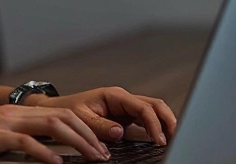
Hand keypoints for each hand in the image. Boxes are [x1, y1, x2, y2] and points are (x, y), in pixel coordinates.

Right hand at [0, 104, 111, 162]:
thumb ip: (15, 141)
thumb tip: (39, 154)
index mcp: (16, 113)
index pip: (59, 113)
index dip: (84, 128)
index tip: (99, 146)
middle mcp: (14, 113)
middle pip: (63, 116)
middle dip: (89, 135)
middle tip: (105, 154)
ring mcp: (5, 123)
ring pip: (53, 125)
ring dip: (78, 142)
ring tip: (93, 158)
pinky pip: (26, 142)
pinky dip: (46, 153)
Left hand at [26, 87, 176, 145]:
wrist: (59, 110)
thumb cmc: (67, 110)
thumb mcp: (81, 118)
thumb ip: (100, 126)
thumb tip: (119, 132)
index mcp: (115, 95)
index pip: (143, 107)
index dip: (154, 124)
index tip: (159, 140)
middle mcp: (123, 99)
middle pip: (155, 105)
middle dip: (168, 120)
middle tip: (176, 138)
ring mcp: (126, 108)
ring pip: (154, 111)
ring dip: (165, 123)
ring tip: (173, 139)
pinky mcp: (126, 117)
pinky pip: (147, 120)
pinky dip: (157, 128)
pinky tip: (161, 139)